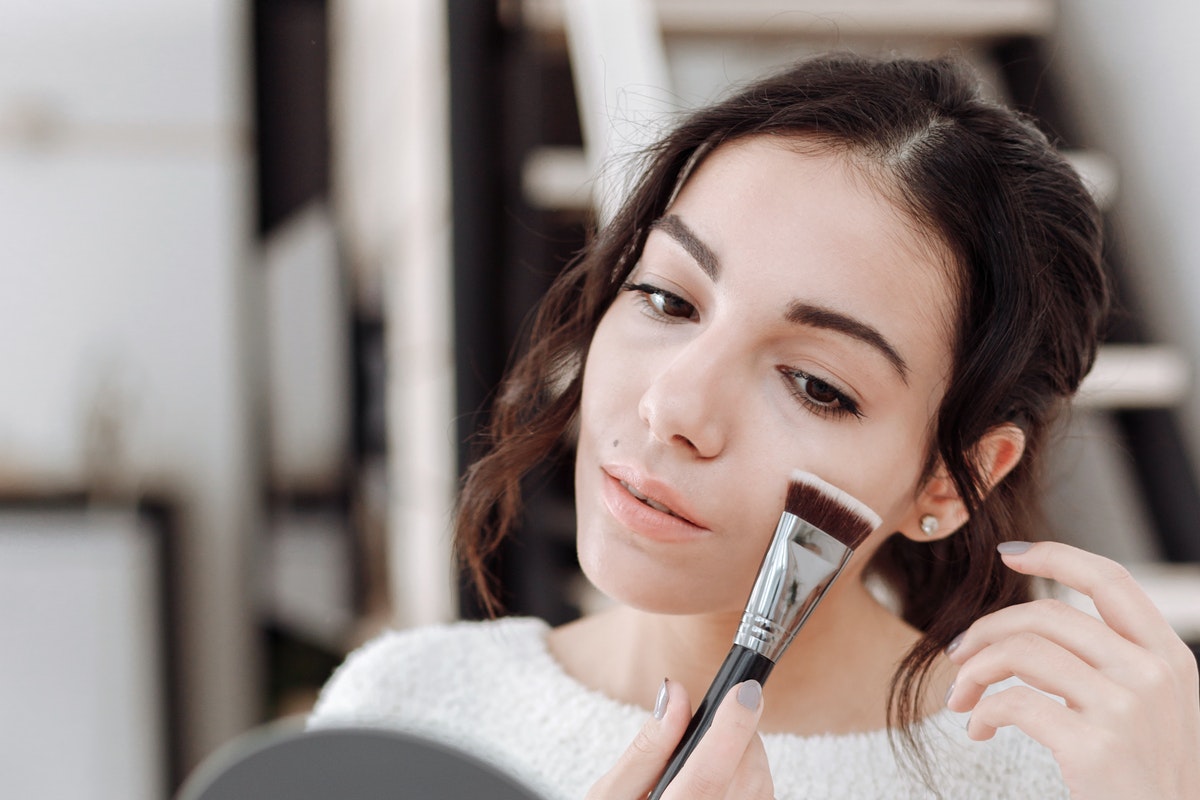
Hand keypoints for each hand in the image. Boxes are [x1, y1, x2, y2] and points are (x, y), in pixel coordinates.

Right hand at [586, 679, 773, 799]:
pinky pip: (763, 795)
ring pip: (760, 782)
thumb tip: (675, 695)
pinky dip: (750, 779)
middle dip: (735, 734)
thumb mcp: (611, 794)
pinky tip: (721, 783)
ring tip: (705, 765)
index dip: (731, 727)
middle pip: (743, 773)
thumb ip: (646, 747)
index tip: (744, 689)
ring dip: (744, 757)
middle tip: (701, 733)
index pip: (707, 774)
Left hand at [945, 541, 1199, 798]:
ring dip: (974, 670)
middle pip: (1048, 614)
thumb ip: (1114, 663)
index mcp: (1170, 658)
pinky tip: (979, 729)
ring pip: (1022, 651)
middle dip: (987, 628)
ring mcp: (1127, 710)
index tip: (1009, 553)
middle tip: (957, 654)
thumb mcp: (1154, 709)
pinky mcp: (1095, 747)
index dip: (1056, 556)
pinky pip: (1013, 703)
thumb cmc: (1146, 781)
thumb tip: (1028, 628)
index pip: (1111, 580)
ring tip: (960, 697)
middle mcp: (1154, 675)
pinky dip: (982, 711)